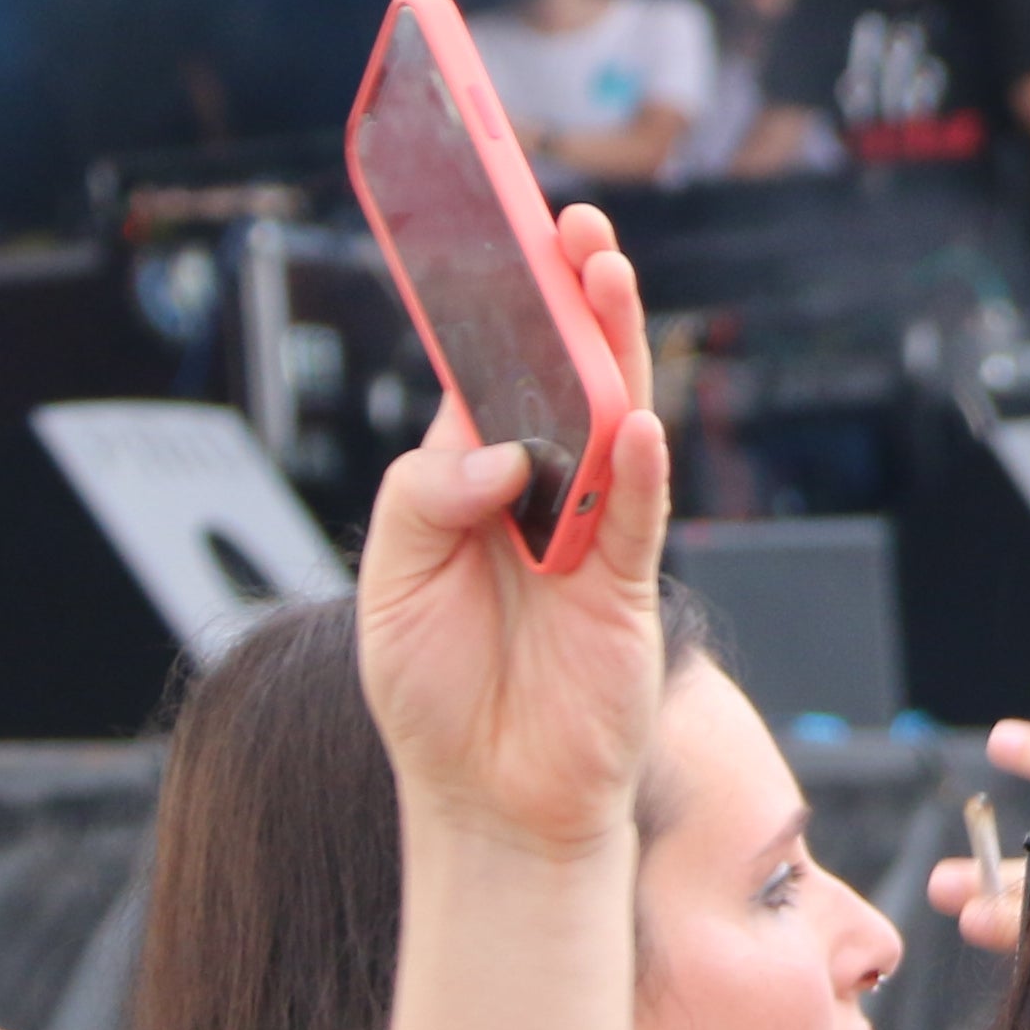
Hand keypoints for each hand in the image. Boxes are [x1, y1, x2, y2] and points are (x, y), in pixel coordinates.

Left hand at [353, 205, 674, 863]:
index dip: (496, 307)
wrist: (486, 801)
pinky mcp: (626, 588)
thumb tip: (492, 453)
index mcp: (469, 481)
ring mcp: (588, 536)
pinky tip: (640, 423)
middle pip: (565, 378)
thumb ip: (423, 500)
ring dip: (615, 351)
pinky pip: (641, 517)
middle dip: (570, 299)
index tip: (499, 231)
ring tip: (606, 277)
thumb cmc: (431, 692)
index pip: (487, 374)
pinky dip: (644, 471)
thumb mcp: (386, 583)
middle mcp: (537, 493)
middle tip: (572, 227)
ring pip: (615, 424)